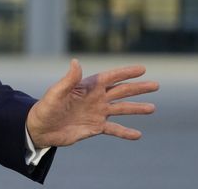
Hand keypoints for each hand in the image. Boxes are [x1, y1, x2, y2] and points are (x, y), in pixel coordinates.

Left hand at [26, 59, 157, 147]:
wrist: (41, 128)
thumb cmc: (46, 107)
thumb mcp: (56, 92)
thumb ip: (69, 79)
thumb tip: (76, 61)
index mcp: (88, 86)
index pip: (111, 77)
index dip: (126, 73)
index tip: (142, 69)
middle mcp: (96, 98)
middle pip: (121, 91)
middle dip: (138, 88)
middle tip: (156, 85)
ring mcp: (97, 113)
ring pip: (121, 109)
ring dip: (136, 108)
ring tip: (152, 108)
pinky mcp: (95, 127)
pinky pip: (114, 129)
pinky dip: (125, 132)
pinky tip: (138, 135)